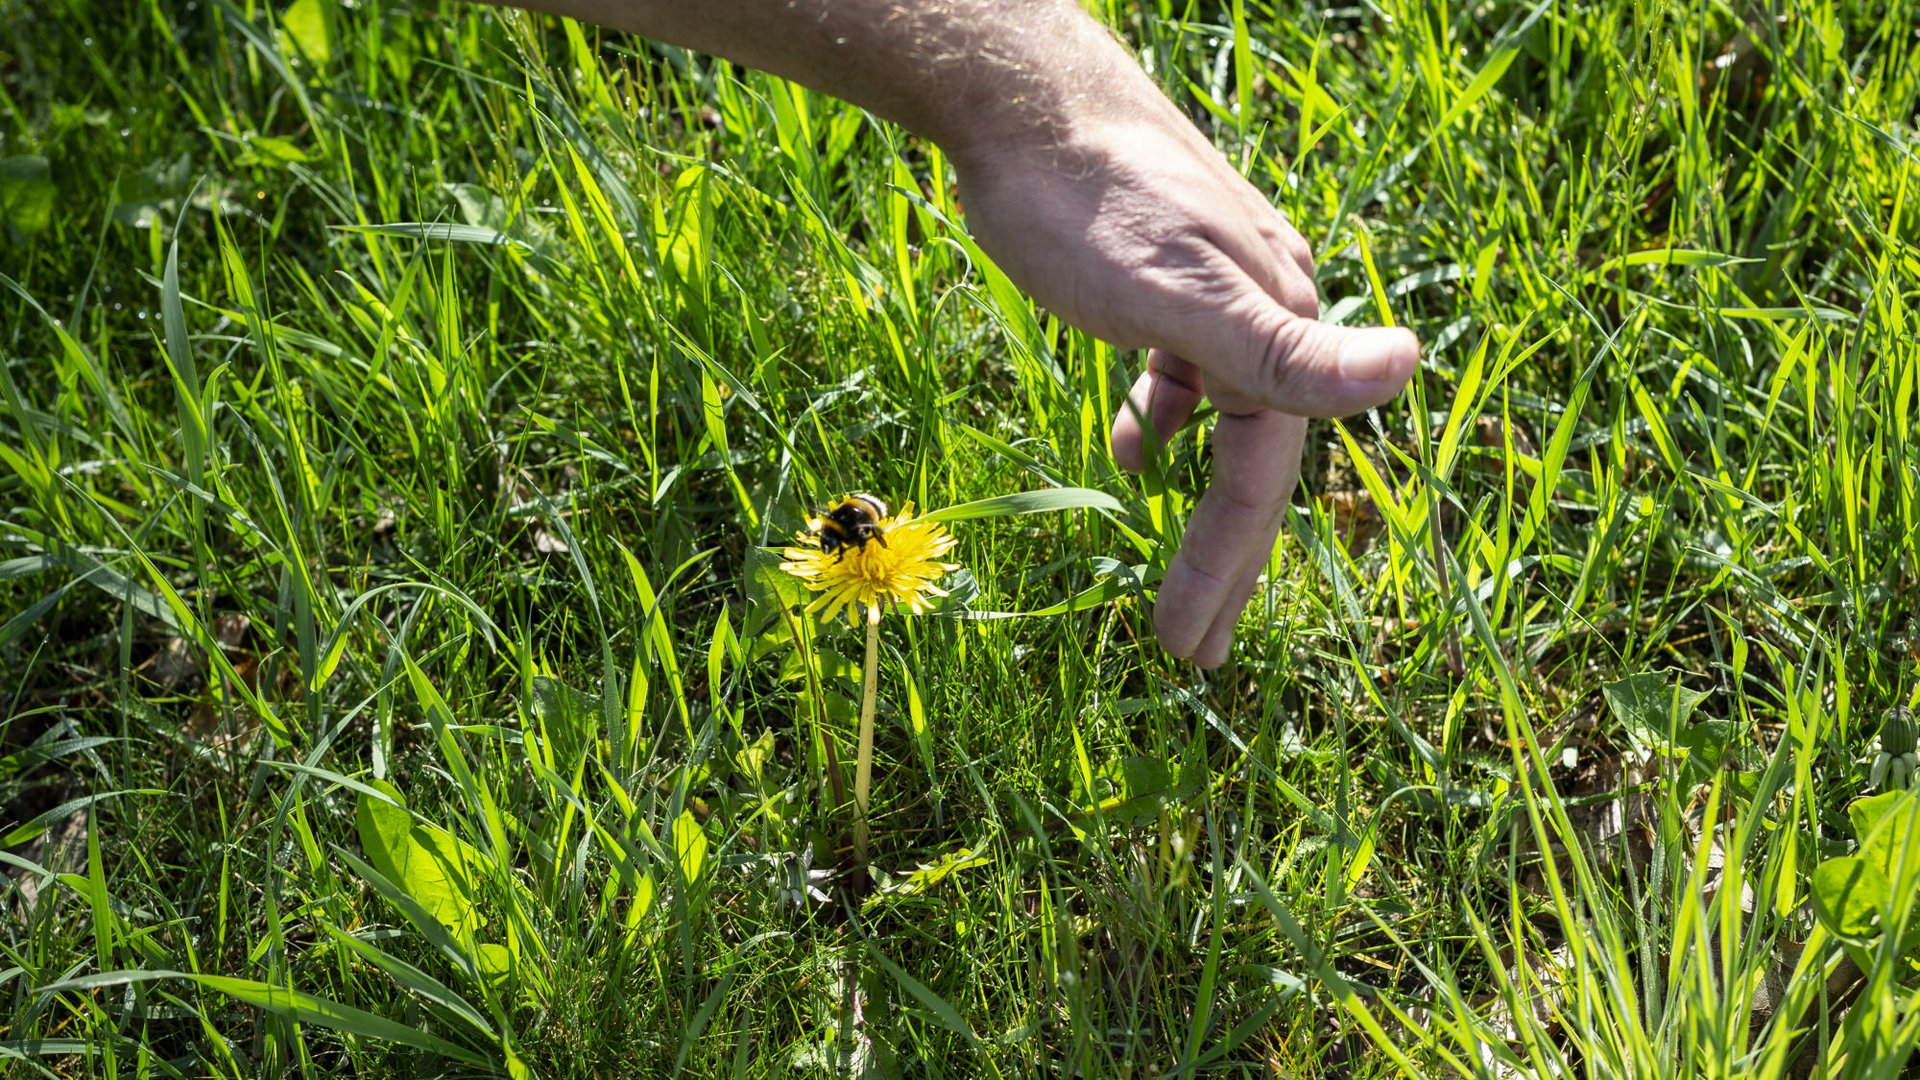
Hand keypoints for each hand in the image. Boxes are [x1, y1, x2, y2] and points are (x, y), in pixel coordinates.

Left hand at [949, 88, 1418, 666]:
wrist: (1023, 100)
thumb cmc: (1081, 201)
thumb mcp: (1175, 290)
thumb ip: (1282, 346)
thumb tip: (1405, 368)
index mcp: (1276, 320)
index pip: (1262, 474)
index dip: (1225, 566)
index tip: (1187, 649)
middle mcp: (1265, 306)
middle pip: (1253, 459)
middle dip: (1223, 558)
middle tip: (1196, 650)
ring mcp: (1219, 291)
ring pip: (1223, 421)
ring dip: (1200, 500)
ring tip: (1179, 578)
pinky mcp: (1169, 275)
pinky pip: (1186, 372)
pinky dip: (1168, 420)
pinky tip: (1140, 449)